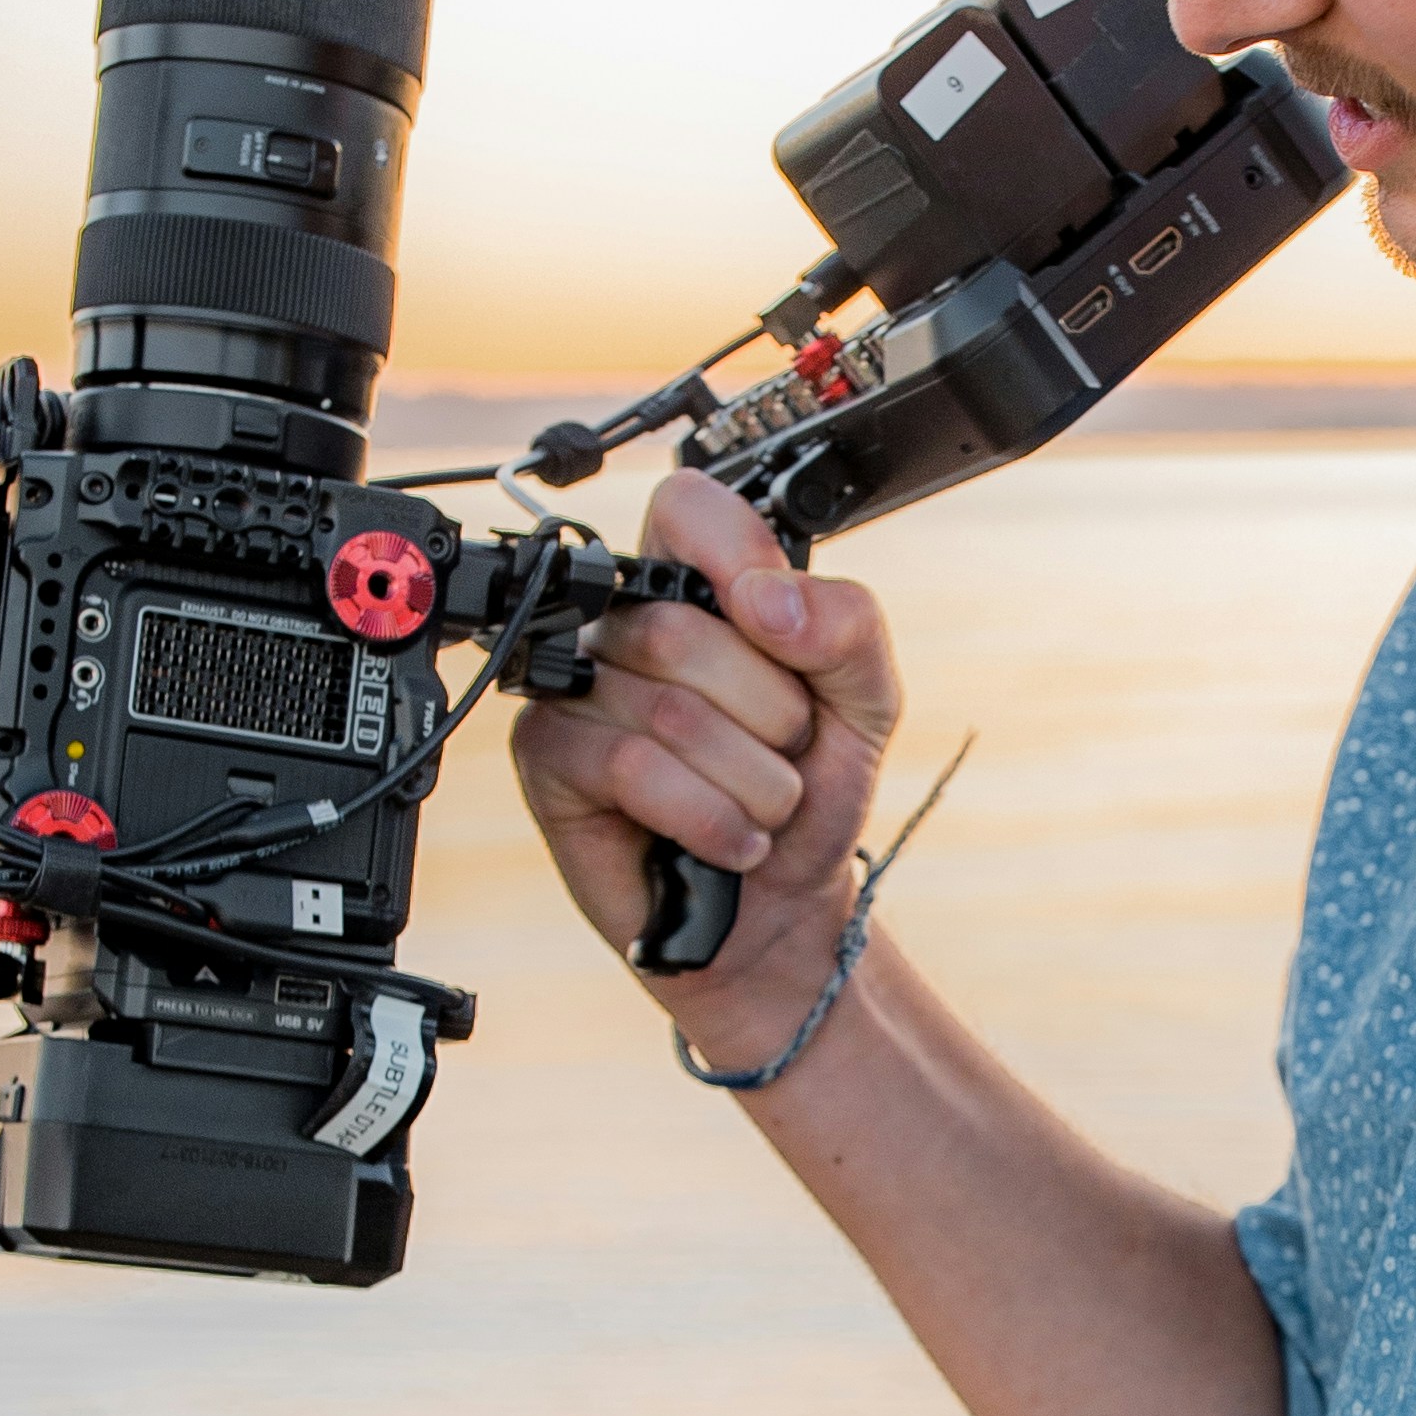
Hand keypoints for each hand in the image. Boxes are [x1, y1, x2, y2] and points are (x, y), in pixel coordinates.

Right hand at [508, 464, 902, 1057]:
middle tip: (780, 754)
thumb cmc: (808, 794)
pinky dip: (706, 817)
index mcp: (698, 589)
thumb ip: (846, 625)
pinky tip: (726, 840)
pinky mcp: (550, 759)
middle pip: (685, 630)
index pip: (688, 508)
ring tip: (757, 807)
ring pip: (669, 710)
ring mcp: (578, 690)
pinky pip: (630, 767)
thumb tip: (764, 596)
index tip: (777, 625)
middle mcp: (626, 628)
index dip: (735, 554)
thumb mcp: (865, 700)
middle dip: (770, 716)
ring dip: (749, 782)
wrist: (784, 907)